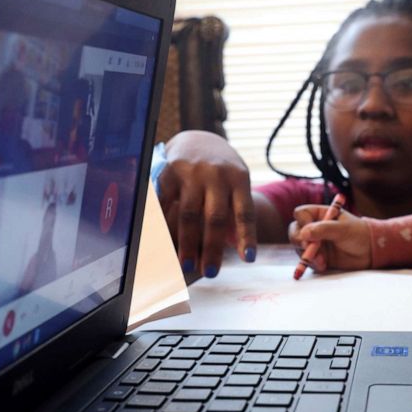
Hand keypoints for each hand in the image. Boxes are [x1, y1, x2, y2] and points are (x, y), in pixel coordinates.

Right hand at [158, 131, 256, 276]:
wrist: (198, 138)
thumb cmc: (222, 171)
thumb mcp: (237, 183)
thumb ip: (237, 211)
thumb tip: (236, 251)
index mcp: (239, 178)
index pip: (245, 212)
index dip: (247, 236)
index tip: (248, 259)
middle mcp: (216, 174)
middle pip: (215, 217)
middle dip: (212, 247)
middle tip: (210, 272)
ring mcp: (191, 172)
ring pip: (189, 214)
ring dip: (187, 243)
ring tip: (185, 265)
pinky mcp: (169, 172)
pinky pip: (166, 205)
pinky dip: (164, 227)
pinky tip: (163, 244)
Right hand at [288, 205, 371, 271]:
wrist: (369, 252)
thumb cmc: (358, 234)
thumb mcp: (343, 228)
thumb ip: (323, 229)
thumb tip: (304, 233)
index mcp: (319, 214)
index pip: (301, 214)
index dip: (302, 222)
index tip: (309, 231)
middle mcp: (314, 227)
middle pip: (294, 231)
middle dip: (299, 241)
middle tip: (308, 247)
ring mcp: (314, 242)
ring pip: (299, 247)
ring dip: (308, 254)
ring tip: (322, 260)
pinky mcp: (317, 256)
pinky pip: (306, 260)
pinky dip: (312, 263)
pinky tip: (323, 265)